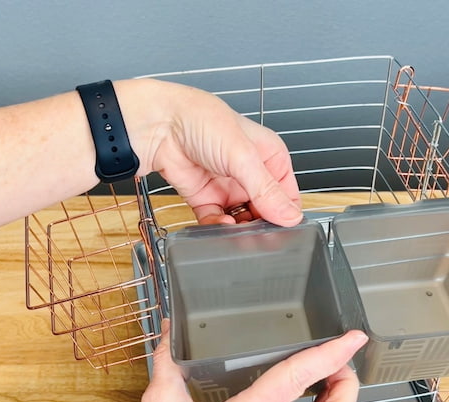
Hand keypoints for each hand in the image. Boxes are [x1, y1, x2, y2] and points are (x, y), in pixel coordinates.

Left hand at [121, 80, 302, 226]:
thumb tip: (290, 217)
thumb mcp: (243, 156)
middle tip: (260, 234)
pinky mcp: (206, 197)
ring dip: (240, 228)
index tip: (282, 228)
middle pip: (265, 211)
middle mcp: (250, 172)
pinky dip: (219, 226)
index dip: (286, 213)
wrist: (158, 124)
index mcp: (269, 156)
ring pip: (242, 219)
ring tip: (239, 232)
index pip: (288, 194)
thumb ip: (267, 191)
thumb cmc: (201, 120)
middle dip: (262, 224)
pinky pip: (217, 220)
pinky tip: (222, 224)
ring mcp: (228, 186)